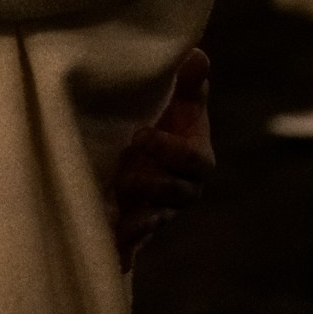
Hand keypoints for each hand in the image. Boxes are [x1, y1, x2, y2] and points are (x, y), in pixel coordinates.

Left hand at [113, 48, 213, 269]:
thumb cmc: (167, 119)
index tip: (139, 132)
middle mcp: (184, 190)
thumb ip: (188, 82)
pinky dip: (126, 252)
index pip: (192, 160)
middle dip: (150, 184)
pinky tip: (114, 260)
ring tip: (114, 218)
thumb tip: (196, 53)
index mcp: (198, 160)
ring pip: (154, 220)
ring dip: (136, 222)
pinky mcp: (140, 229)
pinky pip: (135, 245)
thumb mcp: (178, 100)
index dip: (168, 148)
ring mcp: (162, 211)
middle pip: (174, 194)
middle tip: (122, 174)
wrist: (148, 151)